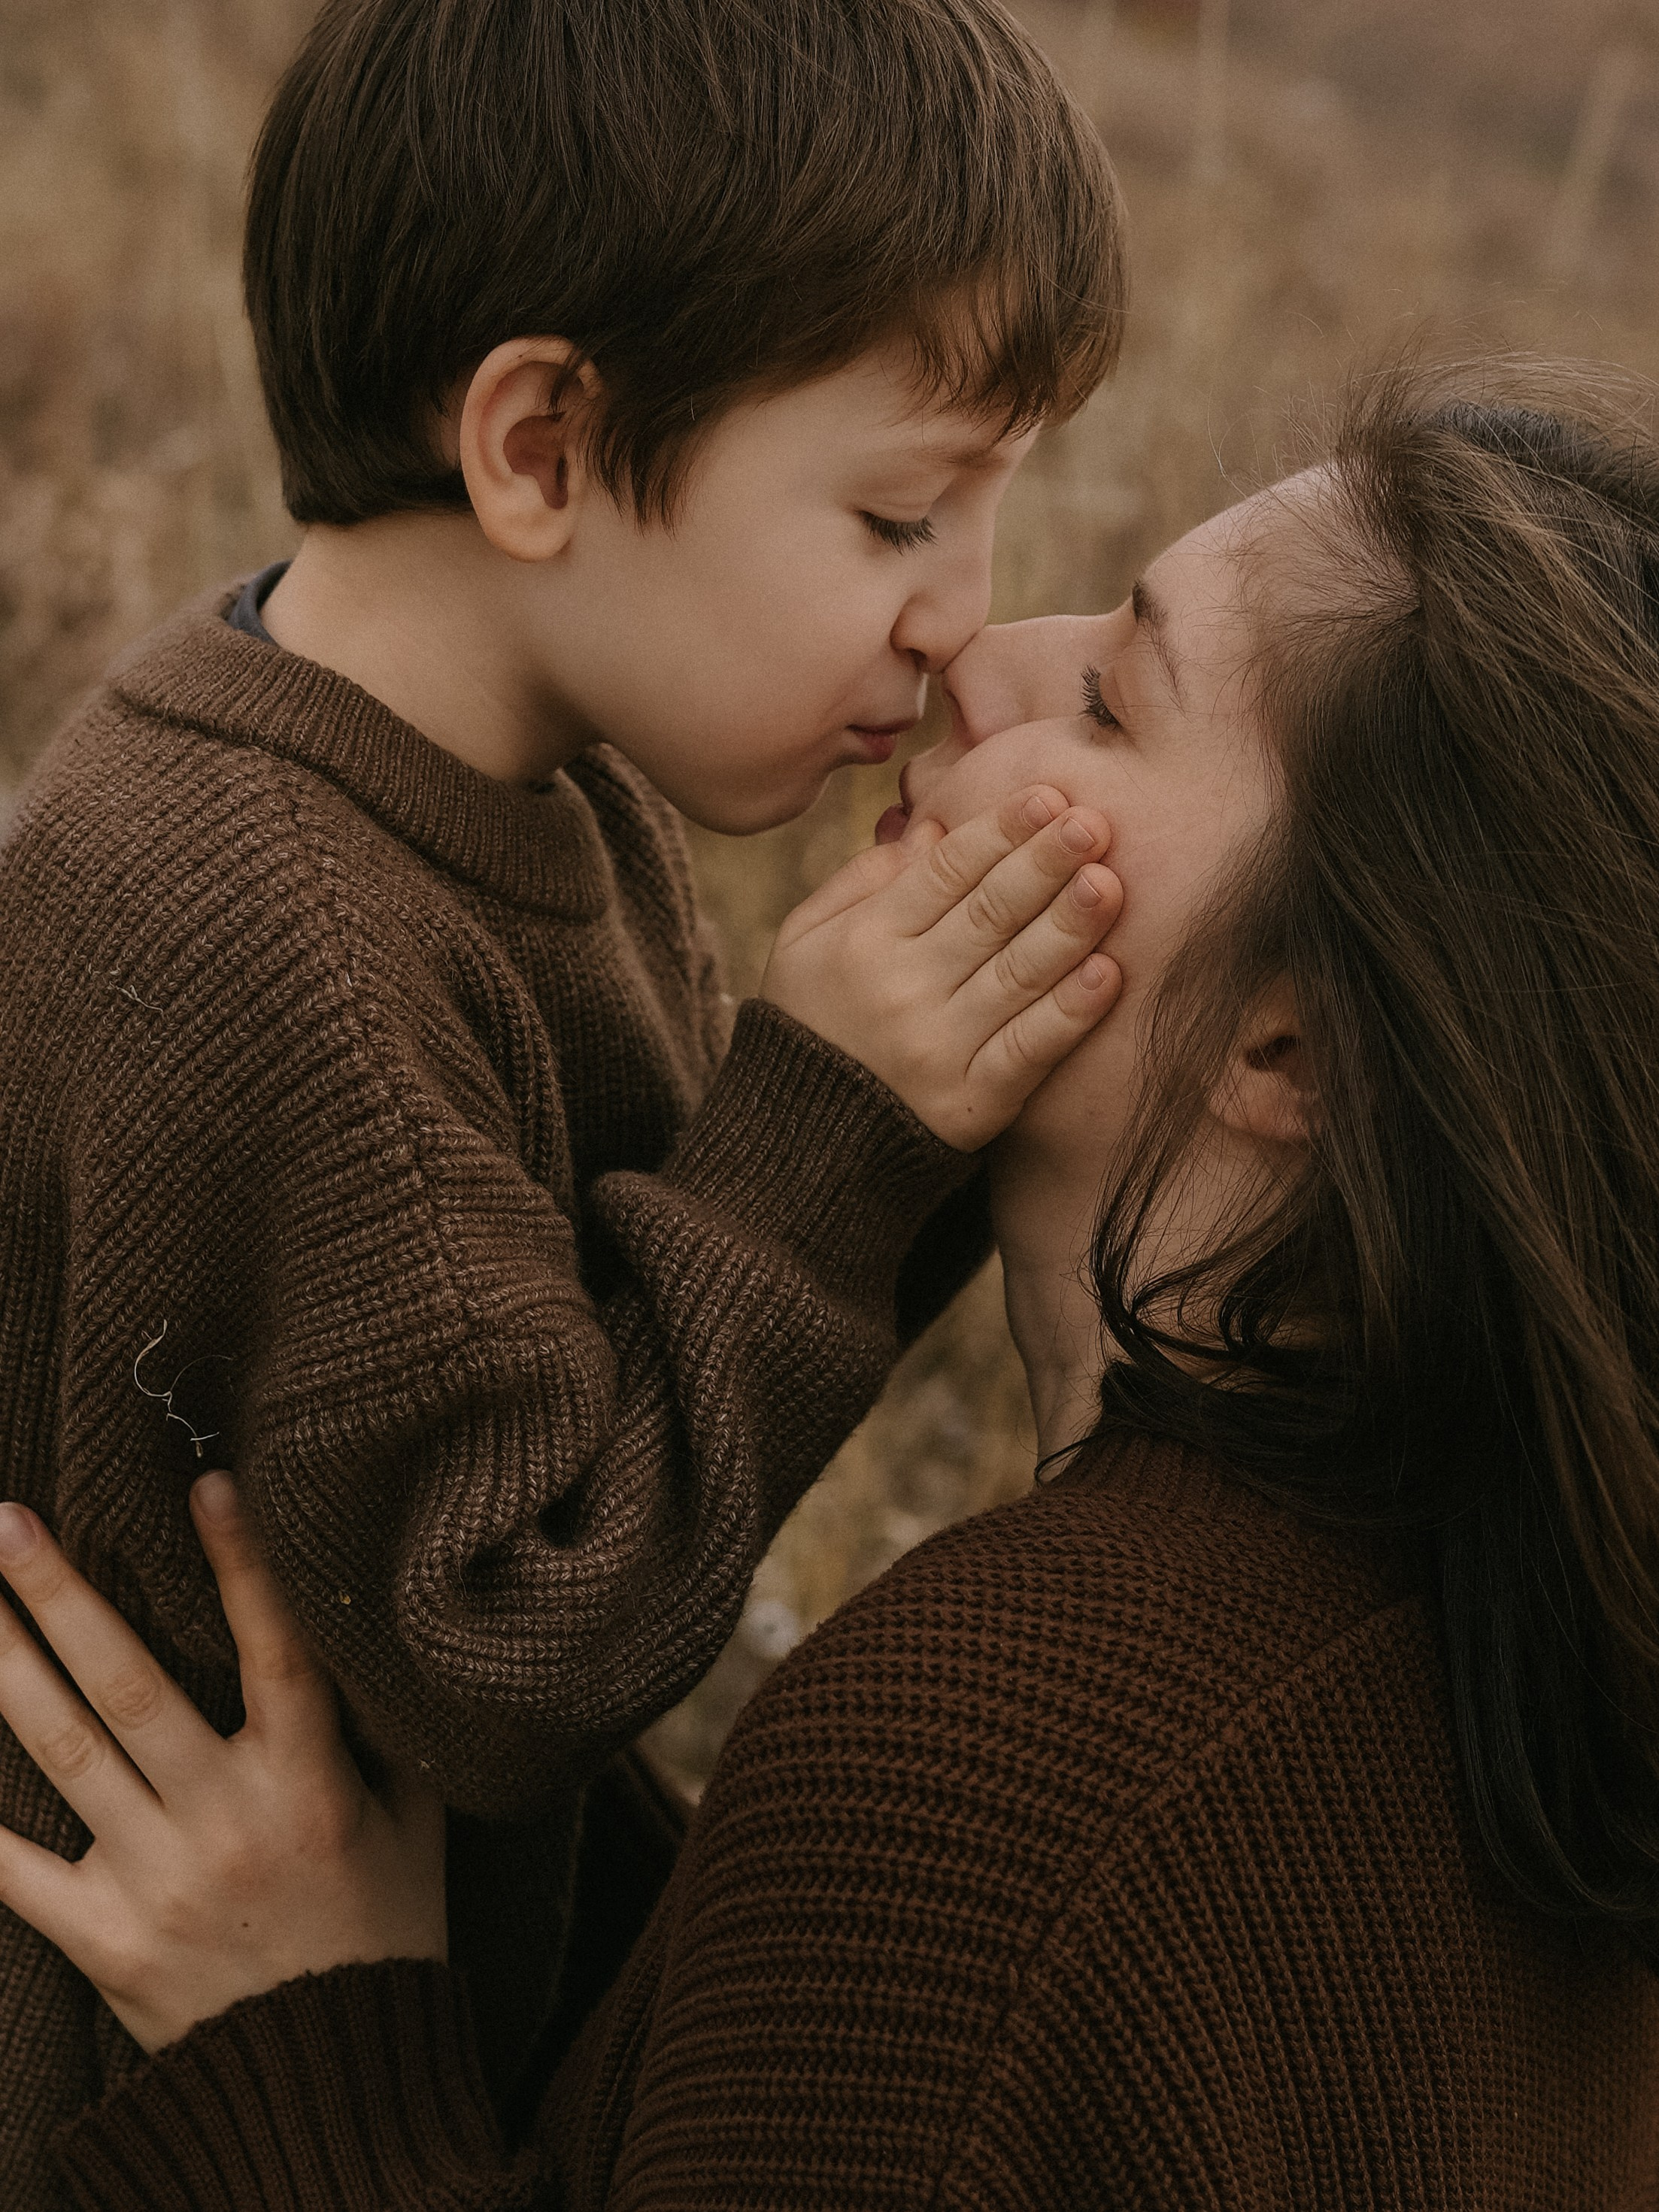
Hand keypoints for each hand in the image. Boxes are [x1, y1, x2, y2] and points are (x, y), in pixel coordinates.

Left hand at [0, 1475, 445, 2053]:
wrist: (332, 2084)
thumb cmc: (383, 1931)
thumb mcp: (417, 1820)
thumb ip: (388, 1727)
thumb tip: (371, 1626)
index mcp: (311, 1782)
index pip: (277, 1648)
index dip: (243, 1565)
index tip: (207, 1481)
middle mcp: (227, 1820)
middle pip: (131, 1686)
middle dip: (63, 1596)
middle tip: (8, 1520)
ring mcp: (157, 1879)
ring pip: (65, 1754)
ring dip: (6, 1669)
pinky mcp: (103, 1939)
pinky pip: (15, 1872)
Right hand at [762, 786, 1123, 1148]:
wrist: (802, 1147)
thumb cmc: (810, 1022)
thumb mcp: (804, 943)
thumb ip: (860, 882)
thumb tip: (931, 829)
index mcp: (864, 941)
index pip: (943, 873)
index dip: (998, 832)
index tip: (1047, 796)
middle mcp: (902, 989)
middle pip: (987, 914)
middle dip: (1044, 864)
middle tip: (1094, 822)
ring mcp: (939, 1048)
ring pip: (1016, 974)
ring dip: (1069, 926)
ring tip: (1110, 883)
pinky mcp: (972, 1103)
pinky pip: (1029, 1050)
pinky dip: (1069, 1012)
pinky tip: (1108, 974)